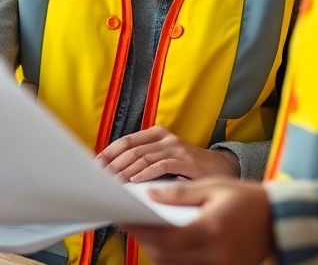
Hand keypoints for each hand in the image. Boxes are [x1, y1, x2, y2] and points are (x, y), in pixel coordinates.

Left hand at [98, 126, 240, 181]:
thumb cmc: (188, 166)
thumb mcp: (164, 157)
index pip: (126, 141)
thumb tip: (114, 170)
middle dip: (114, 164)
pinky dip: (146, 174)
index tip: (95, 165)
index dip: (109, 153)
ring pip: (144, 157)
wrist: (222, 168)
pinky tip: (135, 182)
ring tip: (113, 183)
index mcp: (156, 134)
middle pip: (132, 149)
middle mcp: (165, 138)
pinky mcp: (186, 162)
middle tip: (101, 177)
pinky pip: (161, 166)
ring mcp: (176, 148)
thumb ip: (144, 159)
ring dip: (126, 171)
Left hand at [122, 177, 273, 264]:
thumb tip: (150, 196)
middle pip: (166, 256)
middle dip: (145, 241)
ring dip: (157, 251)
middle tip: (130, 224)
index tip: (124, 218)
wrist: (281, 218)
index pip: (165, 237)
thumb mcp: (213, 187)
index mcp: (211, 230)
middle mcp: (215, 254)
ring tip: (145, 232)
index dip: (140, 230)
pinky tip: (167, 243)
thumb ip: (180, 193)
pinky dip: (174, 258)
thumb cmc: (247, 198)